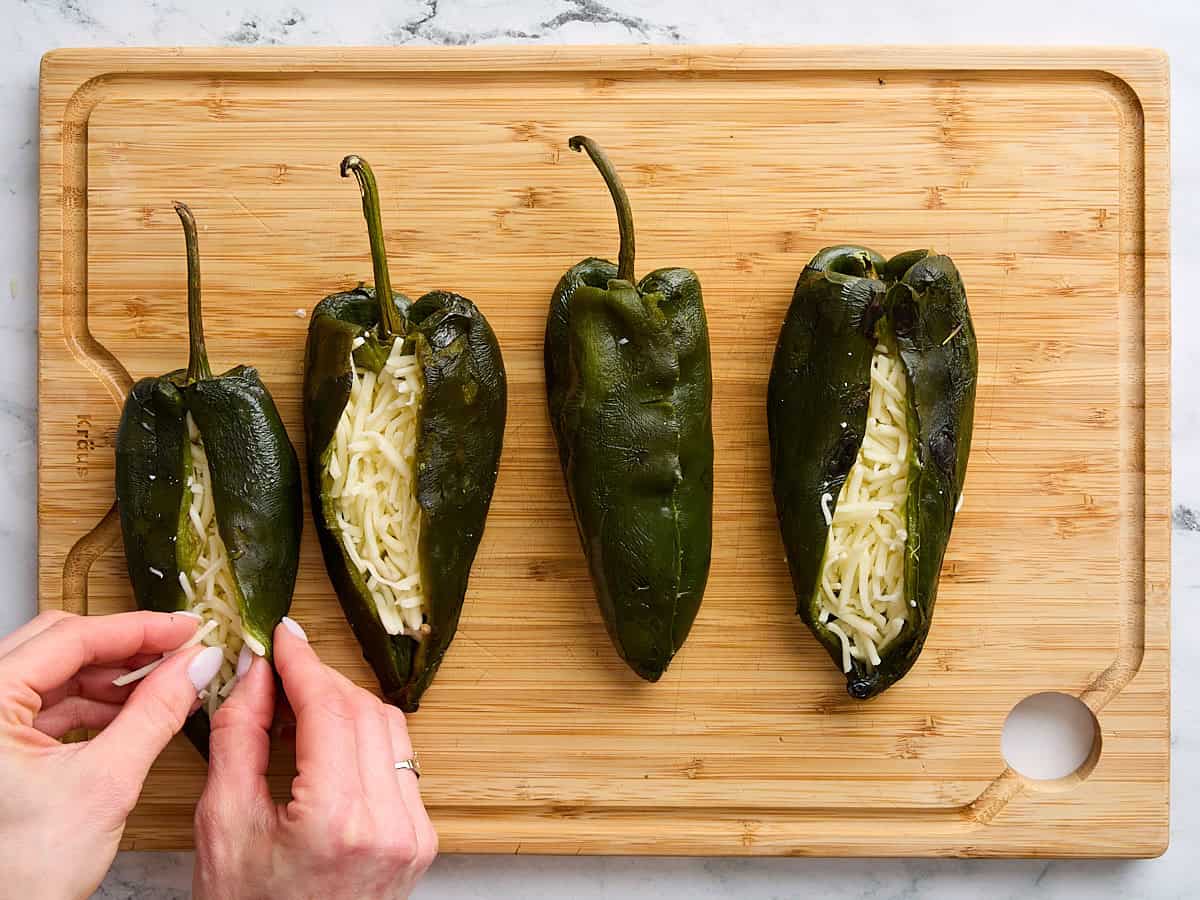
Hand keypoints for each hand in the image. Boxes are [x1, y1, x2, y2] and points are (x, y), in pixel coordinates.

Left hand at [0, 609, 220, 899]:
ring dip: (113, 677)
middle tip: (180, 648)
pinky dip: (94, 704)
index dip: (138, 629)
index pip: (71, 637)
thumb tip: (195, 666)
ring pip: (55, 673)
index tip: (187, 628)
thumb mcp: (106, 782)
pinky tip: (134, 711)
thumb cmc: (21, 873)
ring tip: (166, 682)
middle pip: (59, 645)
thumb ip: (157, 713)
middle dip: (126, 647)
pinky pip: (48, 705)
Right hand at [194, 618, 436, 899]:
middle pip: (364, 710)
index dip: (303, 663)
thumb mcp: (222, 823)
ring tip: (298, 708)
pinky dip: (366, 739)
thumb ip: (239, 735)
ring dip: (346, 706)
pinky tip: (328, 743)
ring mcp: (413, 832)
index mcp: (336, 820)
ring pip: (389, 729)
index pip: (329, 709)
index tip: (284, 636)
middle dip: (321, 682)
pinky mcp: (421, 838)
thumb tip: (255, 672)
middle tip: (279, 674)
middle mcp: (389, 824)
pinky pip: (399, 761)